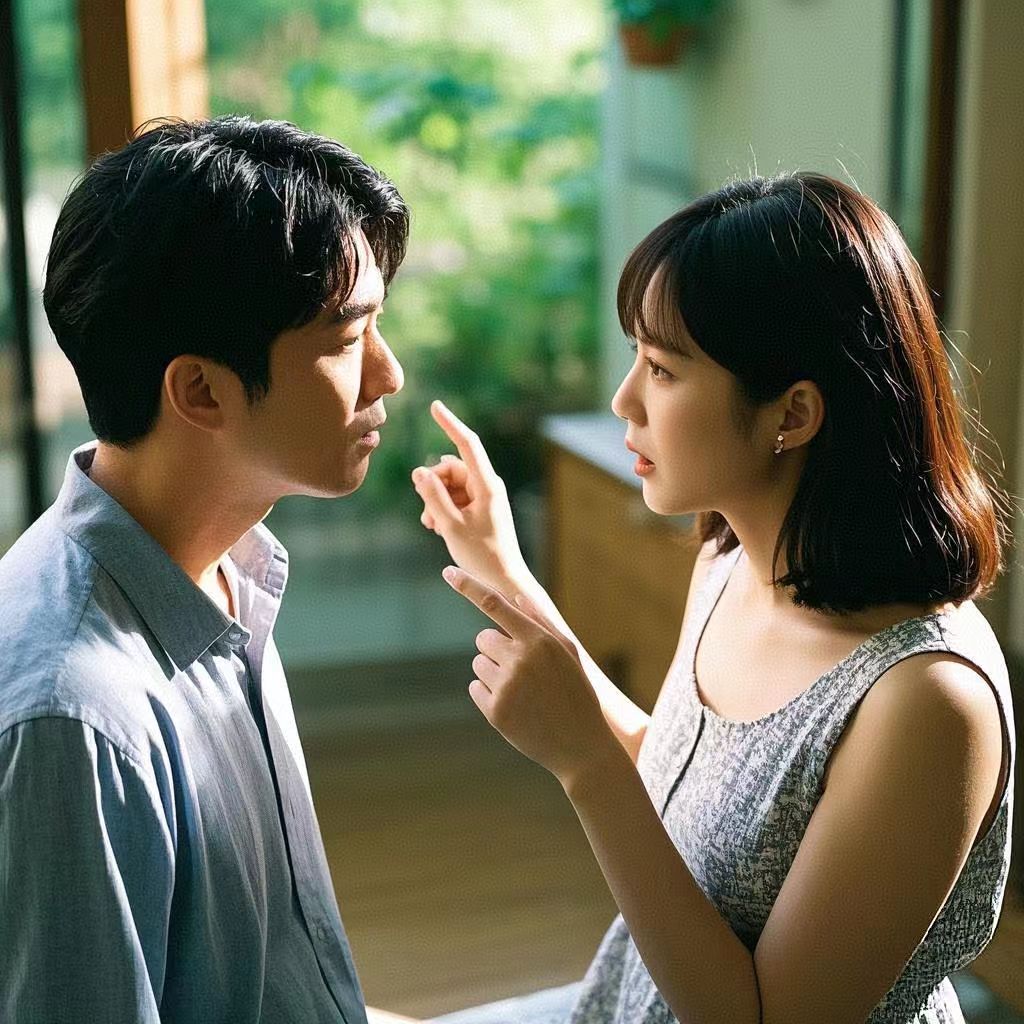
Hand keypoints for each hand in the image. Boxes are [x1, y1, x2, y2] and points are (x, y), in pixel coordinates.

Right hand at [411, 400, 527, 590]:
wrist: (503, 579)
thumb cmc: (482, 554)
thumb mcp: (451, 526)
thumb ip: (433, 497)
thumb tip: (419, 471)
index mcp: (487, 485)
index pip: (467, 444)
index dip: (450, 424)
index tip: (434, 406)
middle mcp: (487, 486)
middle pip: (451, 468)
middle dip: (432, 484)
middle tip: (426, 512)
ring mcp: (484, 497)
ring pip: (450, 485)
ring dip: (435, 500)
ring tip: (431, 526)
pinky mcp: (479, 509)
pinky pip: (455, 498)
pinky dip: (443, 509)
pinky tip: (437, 528)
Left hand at [442, 564, 616, 788]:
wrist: (582, 746)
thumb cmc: (577, 694)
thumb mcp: (568, 653)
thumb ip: (541, 623)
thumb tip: (515, 599)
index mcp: (539, 640)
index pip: (495, 604)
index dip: (468, 586)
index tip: (448, 572)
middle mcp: (520, 659)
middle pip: (483, 639)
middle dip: (497, 649)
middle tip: (524, 671)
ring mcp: (506, 687)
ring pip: (478, 664)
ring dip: (493, 672)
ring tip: (523, 691)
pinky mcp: (495, 712)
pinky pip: (475, 688)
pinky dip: (488, 694)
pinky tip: (515, 706)